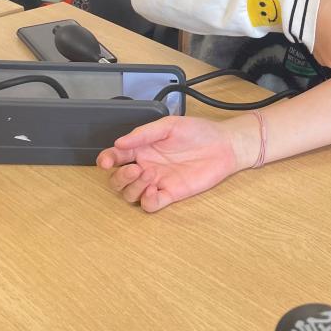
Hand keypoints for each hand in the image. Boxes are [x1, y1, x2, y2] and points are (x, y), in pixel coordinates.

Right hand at [97, 115, 251, 211]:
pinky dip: (146, 200)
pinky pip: (150, 205)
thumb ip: (144, 133)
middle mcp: (146, 166)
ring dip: (134, 187)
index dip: (106, 160)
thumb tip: (119, 143)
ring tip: (151, 174)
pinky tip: (155, 188)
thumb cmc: (198, 131)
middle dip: (120, 177)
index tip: (105, 161)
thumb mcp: (170, 125)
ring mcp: (158, 182)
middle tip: (135, 168)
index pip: (116, 157)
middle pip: (118, 180)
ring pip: (131, 194)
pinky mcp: (171, 194)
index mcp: (143, 148)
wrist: (225, 144)